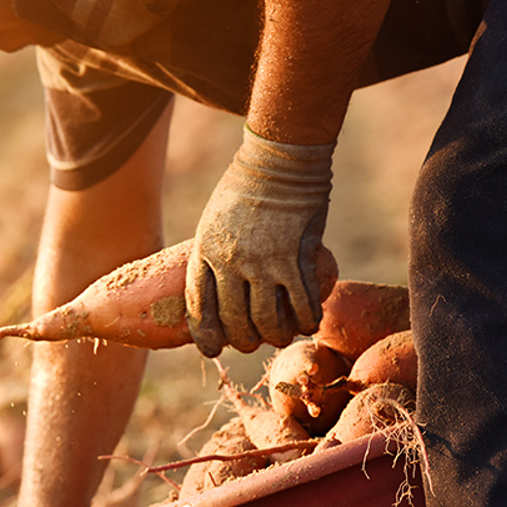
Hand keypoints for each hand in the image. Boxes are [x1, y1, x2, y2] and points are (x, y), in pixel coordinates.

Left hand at [186, 125, 334, 355]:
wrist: (279, 158)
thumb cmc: (246, 189)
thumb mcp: (213, 222)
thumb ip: (214, 255)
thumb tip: (219, 289)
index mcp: (204, 252)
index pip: (198, 306)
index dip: (205, 334)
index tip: (212, 349)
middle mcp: (229, 261)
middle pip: (233, 321)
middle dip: (244, 341)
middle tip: (253, 342)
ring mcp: (262, 261)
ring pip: (267, 321)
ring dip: (276, 336)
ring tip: (282, 335)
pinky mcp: (294, 258)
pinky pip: (300, 304)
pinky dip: (305, 320)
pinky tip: (308, 321)